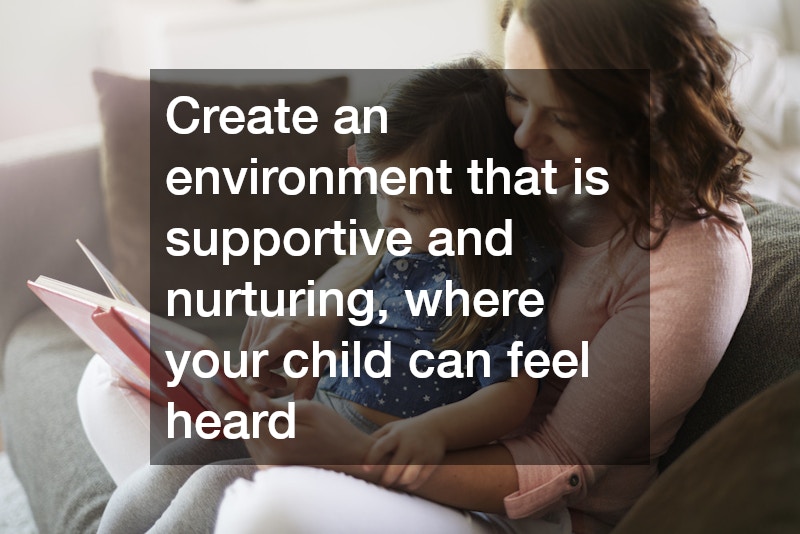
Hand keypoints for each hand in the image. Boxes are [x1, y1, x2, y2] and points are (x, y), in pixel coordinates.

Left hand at [203, 381, 374, 467]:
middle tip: (215, 380)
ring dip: (237, 412)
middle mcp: (266, 456)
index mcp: (274, 440)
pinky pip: (255, 441)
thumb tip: (251, 398)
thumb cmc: (335, 432)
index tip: (209, 379)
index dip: (222, 396)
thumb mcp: (308, 411)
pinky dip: (249, 424)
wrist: (353, 460)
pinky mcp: (273, 465)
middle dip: (226, 401)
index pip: (239, 415)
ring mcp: (268, 464)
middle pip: (237, 425)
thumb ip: (275, 407)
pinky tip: (248, 410)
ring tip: (230, 391)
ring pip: (244, 433)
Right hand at [239, 305, 344, 399]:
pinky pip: (246, 347)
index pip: (252, 364)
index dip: (261, 379)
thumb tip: (297, 409)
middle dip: (265, 376)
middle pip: (250, 364)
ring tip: (283, 360)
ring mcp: (259, 319)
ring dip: (262, 365)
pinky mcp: (254, 318)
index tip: (282, 382)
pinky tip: (275, 351)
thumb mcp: (317, 364)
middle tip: (284, 376)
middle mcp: (267, 324)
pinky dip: (258, 354)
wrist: (321, 312)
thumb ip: (306, 387)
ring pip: (247, 357)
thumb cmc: (321, 339)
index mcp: (284, 336)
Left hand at [363, 418, 445, 489]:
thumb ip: (376, 438)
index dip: (371, 459)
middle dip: (386, 479)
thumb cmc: (408, 429)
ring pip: (408, 476)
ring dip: (399, 484)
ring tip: (393, 484)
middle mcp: (409, 443)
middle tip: (381, 483)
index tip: (364, 470)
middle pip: (395, 466)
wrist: (438, 426)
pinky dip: (411, 485)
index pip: (381, 447)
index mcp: (397, 434)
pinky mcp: (432, 461)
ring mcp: (422, 453)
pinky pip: (420, 479)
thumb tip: (356, 451)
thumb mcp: (392, 427)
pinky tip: (405, 485)